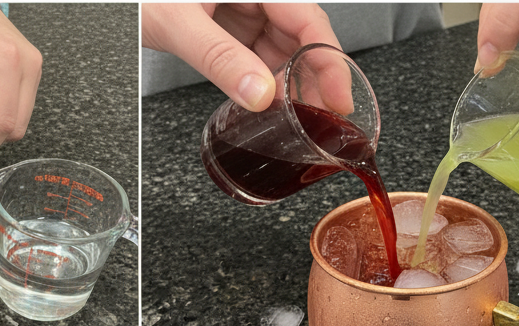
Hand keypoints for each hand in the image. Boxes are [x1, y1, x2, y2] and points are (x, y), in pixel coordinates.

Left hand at [142, 3, 340, 109]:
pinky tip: (264, 101)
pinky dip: (262, 77)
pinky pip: (255, 49)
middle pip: (300, 34)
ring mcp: (241, 2)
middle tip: (320, 121)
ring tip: (295, 117)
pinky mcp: (225, 18)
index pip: (309, 19)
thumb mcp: (179, 22)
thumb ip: (220, 59)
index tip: (339, 101)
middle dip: (312, 78)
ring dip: (286, 81)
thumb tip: (259, 96)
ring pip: (279, 44)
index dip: (330, 62)